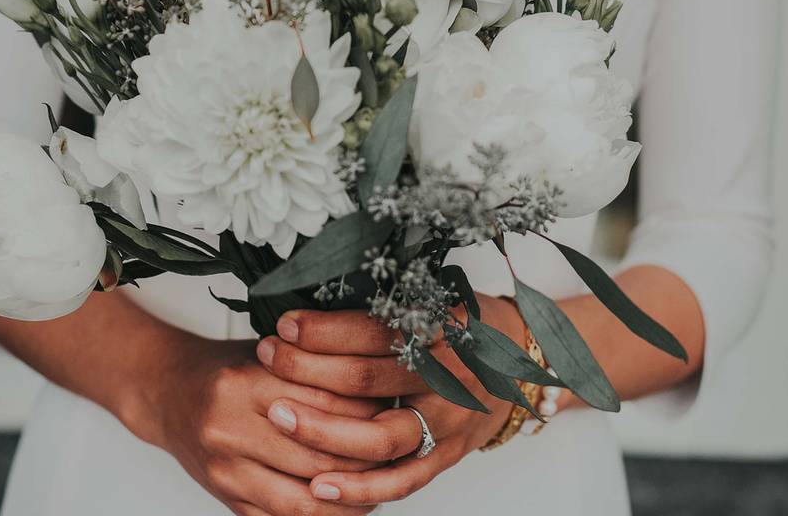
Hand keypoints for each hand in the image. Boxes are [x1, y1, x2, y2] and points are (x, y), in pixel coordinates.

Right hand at [122, 335, 384, 515]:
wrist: (166, 391)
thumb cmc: (225, 369)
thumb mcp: (266, 353)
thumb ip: (312, 368)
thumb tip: (380, 390)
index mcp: (245, 382)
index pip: (325, 404)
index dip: (367, 412)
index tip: (393, 411)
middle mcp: (230, 428)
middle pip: (319, 455)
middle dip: (366, 460)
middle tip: (397, 453)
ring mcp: (225, 470)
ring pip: (304, 501)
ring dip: (349, 500)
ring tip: (378, 487)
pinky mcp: (224, 498)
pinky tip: (345, 505)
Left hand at [255, 298, 522, 506]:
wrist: (521, 361)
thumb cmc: (462, 324)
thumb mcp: (435, 299)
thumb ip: (384, 307)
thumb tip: (312, 303)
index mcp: (442, 330)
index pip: (374, 330)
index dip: (325, 329)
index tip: (284, 324)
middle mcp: (447, 377)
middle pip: (366, 378)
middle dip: (307, 369)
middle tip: (266, 356)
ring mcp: (448, 422)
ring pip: (379, 436)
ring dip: (322, 429)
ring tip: (277, 415)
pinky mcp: (447, 457)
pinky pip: (401, 481)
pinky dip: (359, 488)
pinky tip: (317, 484)